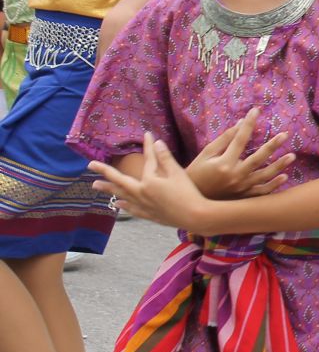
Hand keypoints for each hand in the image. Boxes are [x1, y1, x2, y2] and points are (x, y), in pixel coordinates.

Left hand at [90, 133, 211, 231]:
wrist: (194, 216)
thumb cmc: (187, 193)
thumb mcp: (178, 173)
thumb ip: (166, 158)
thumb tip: (157, 143)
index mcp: (149, 181)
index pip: (148, 160)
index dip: (148, 146)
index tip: (147, 135)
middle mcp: (141, 193)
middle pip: (120, 180)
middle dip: (105, 171)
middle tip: (90, 165)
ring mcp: (143, 205)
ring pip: (121, 195)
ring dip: (108, 189)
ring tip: (95, 185)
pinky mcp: (148, 214)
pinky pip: (131, 209)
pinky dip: (123, 205)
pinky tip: (116, 204)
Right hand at [186, 108, 293, 199]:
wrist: (192, 202)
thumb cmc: (197, 173)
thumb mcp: (206, 154)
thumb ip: (224, 140)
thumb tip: (241, 123)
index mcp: (223, 163)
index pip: (239, 140)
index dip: (248, 124)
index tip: (256, 111)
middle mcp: (235, 176)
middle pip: (257, 159)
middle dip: (272, 146)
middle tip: (285, 134)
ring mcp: (241, 188)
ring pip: (264, 177)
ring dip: (279, 166)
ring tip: (292, 155)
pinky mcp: (243, 197)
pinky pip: (261, 192)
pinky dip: (274, 185)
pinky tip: (284, 177)